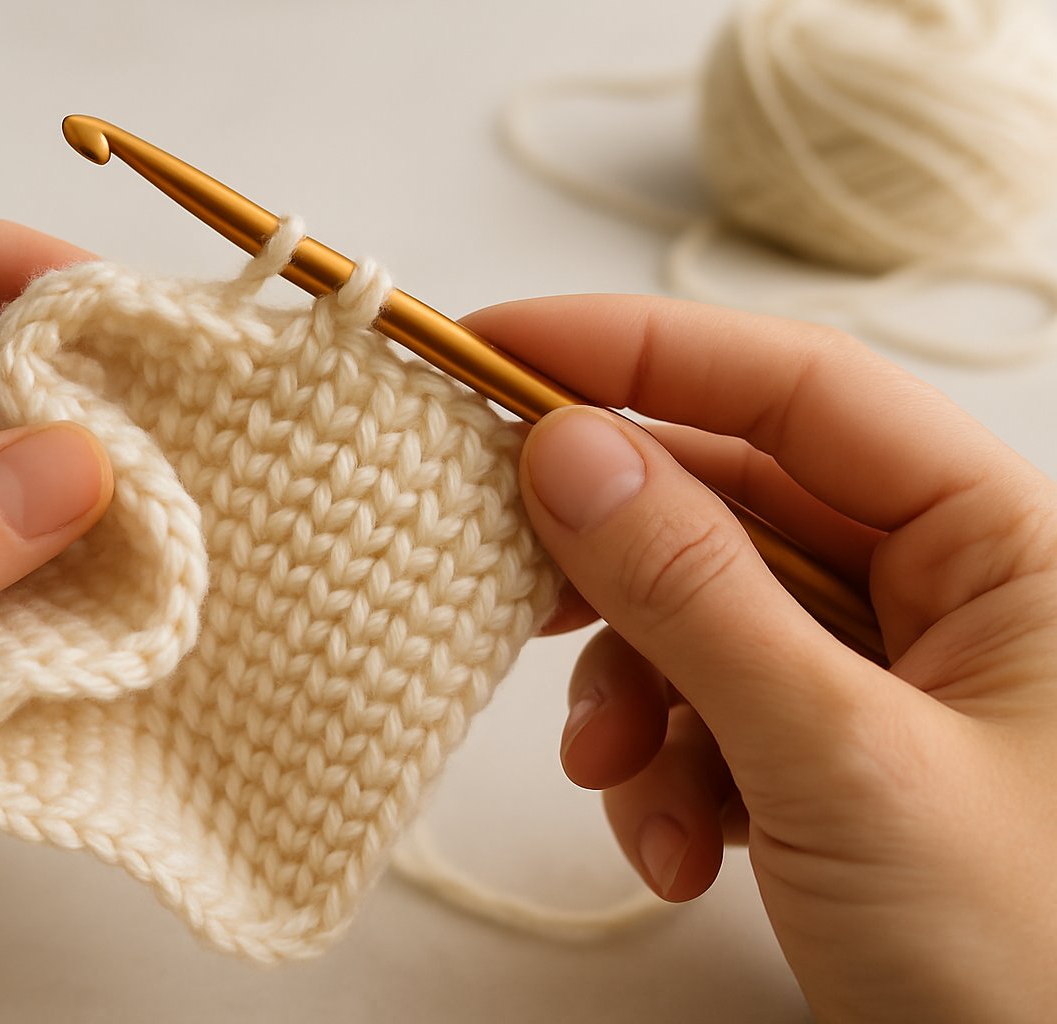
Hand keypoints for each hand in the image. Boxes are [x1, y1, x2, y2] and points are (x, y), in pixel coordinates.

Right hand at [466, 296, 1056, 1022]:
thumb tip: (565, 453)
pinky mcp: (832, 750)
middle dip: (615, 566)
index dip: (637, 352)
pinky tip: (677, 849)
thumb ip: (697, 596)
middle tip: (504, 573)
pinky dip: (666, 768)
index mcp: (1000, 543)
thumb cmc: (1033, 963)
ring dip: (634, 698)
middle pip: (730, 503)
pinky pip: (711, 708)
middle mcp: (945, 589)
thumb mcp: (842, 763)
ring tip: (624, 788)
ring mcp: (885, 674)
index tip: (495, 347)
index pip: (797, 388)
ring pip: (702, 617)